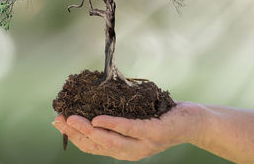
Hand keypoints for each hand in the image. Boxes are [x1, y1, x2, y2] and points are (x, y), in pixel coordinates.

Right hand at [52, 101, 205, 160]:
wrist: (195, 123)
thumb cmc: (162, 118)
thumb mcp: (134, 119)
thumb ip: (115, 118)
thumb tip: (91, 100)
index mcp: (124, 150)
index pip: (93, 147)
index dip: (74, 136)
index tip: (58, 122)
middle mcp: (131, 152)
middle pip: (97, 146)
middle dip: (75, 133)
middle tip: (58, 120)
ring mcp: (143, 145)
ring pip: (110, 141)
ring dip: (87, 131)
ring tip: (72, 119)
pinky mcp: (155, 133)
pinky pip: (130, 130)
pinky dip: (112, 125)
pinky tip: (97, 119)